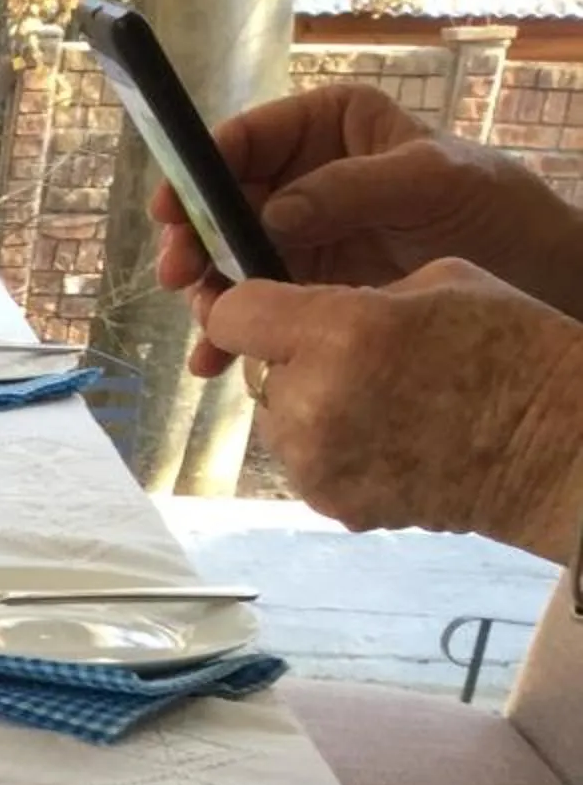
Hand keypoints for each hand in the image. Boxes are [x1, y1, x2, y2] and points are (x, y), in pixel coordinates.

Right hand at [155, 85, 582, 374]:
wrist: (531, 273)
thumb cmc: (493, 206)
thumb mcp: (433, 180)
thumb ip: (352, 188)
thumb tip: (272, 213)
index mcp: (329, 128)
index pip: (249, 139)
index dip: (200, 170)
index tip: (172, 208)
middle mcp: (302, 179)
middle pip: (221, 206)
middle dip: (193, 242)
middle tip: (178, 275)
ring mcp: (299, 240)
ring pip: (227, 262)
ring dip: (207, 296)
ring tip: (208, 327)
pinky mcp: (304, 292)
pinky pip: (253, 309)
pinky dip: (230, 337)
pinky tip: (214, 361)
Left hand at [202, 259, 582, 558]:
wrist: (551, 446)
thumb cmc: (510, 350)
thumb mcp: (436, 282)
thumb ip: (350, 295)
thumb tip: (300, 312)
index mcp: (338, 333)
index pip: (233, 313)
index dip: (248, 306)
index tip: (268, 307)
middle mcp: (312, 402)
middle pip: (258, 371)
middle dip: (293, 359)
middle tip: (354, 357)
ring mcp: (315, 462)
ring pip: (277, 419)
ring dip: (310, 405)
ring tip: (379, 398)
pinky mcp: (327, 503)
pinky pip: (304, 462)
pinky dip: (330, 447)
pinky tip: (387, 437)